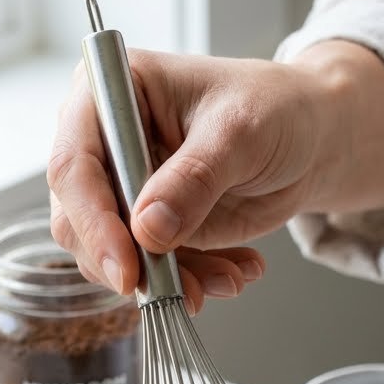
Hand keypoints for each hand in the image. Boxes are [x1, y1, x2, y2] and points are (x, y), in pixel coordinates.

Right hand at [47, 43, 383, 312]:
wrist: (308, 139)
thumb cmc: (274, 109)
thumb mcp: (239, 134)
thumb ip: (193, 180)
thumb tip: (148, 230)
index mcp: (110, 93)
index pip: (75, 164)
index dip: (93, 222)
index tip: (127, 268)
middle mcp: (105, 144)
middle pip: (78, 220)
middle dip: (129, 265)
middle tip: (179, 290)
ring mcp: (124, 190)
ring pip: (112, 257)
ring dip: (168, 281)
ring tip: (227, 277)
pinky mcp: (149, 229)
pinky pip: (150, 272)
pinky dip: (191, 283)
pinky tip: (233, 272)